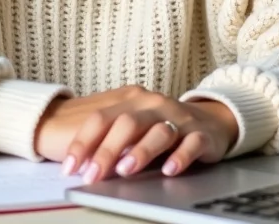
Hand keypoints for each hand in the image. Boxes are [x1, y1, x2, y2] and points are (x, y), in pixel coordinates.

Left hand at [34, 85, 237, 183]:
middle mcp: (154, 105)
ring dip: (140, 151)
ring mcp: (179, 118)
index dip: (83, 142)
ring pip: (158, 131)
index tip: (69, 167)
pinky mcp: (202, 134)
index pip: (101, 118)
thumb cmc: (161, 126)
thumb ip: (112, 138)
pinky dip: (180, 156)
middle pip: (126, 123)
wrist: (209, 119)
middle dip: (106, 151)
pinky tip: (169, 169)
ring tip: (124, 170)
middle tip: (91, 176)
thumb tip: (81, 164)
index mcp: (132, 101)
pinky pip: (191, 143)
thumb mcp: (135, 127)